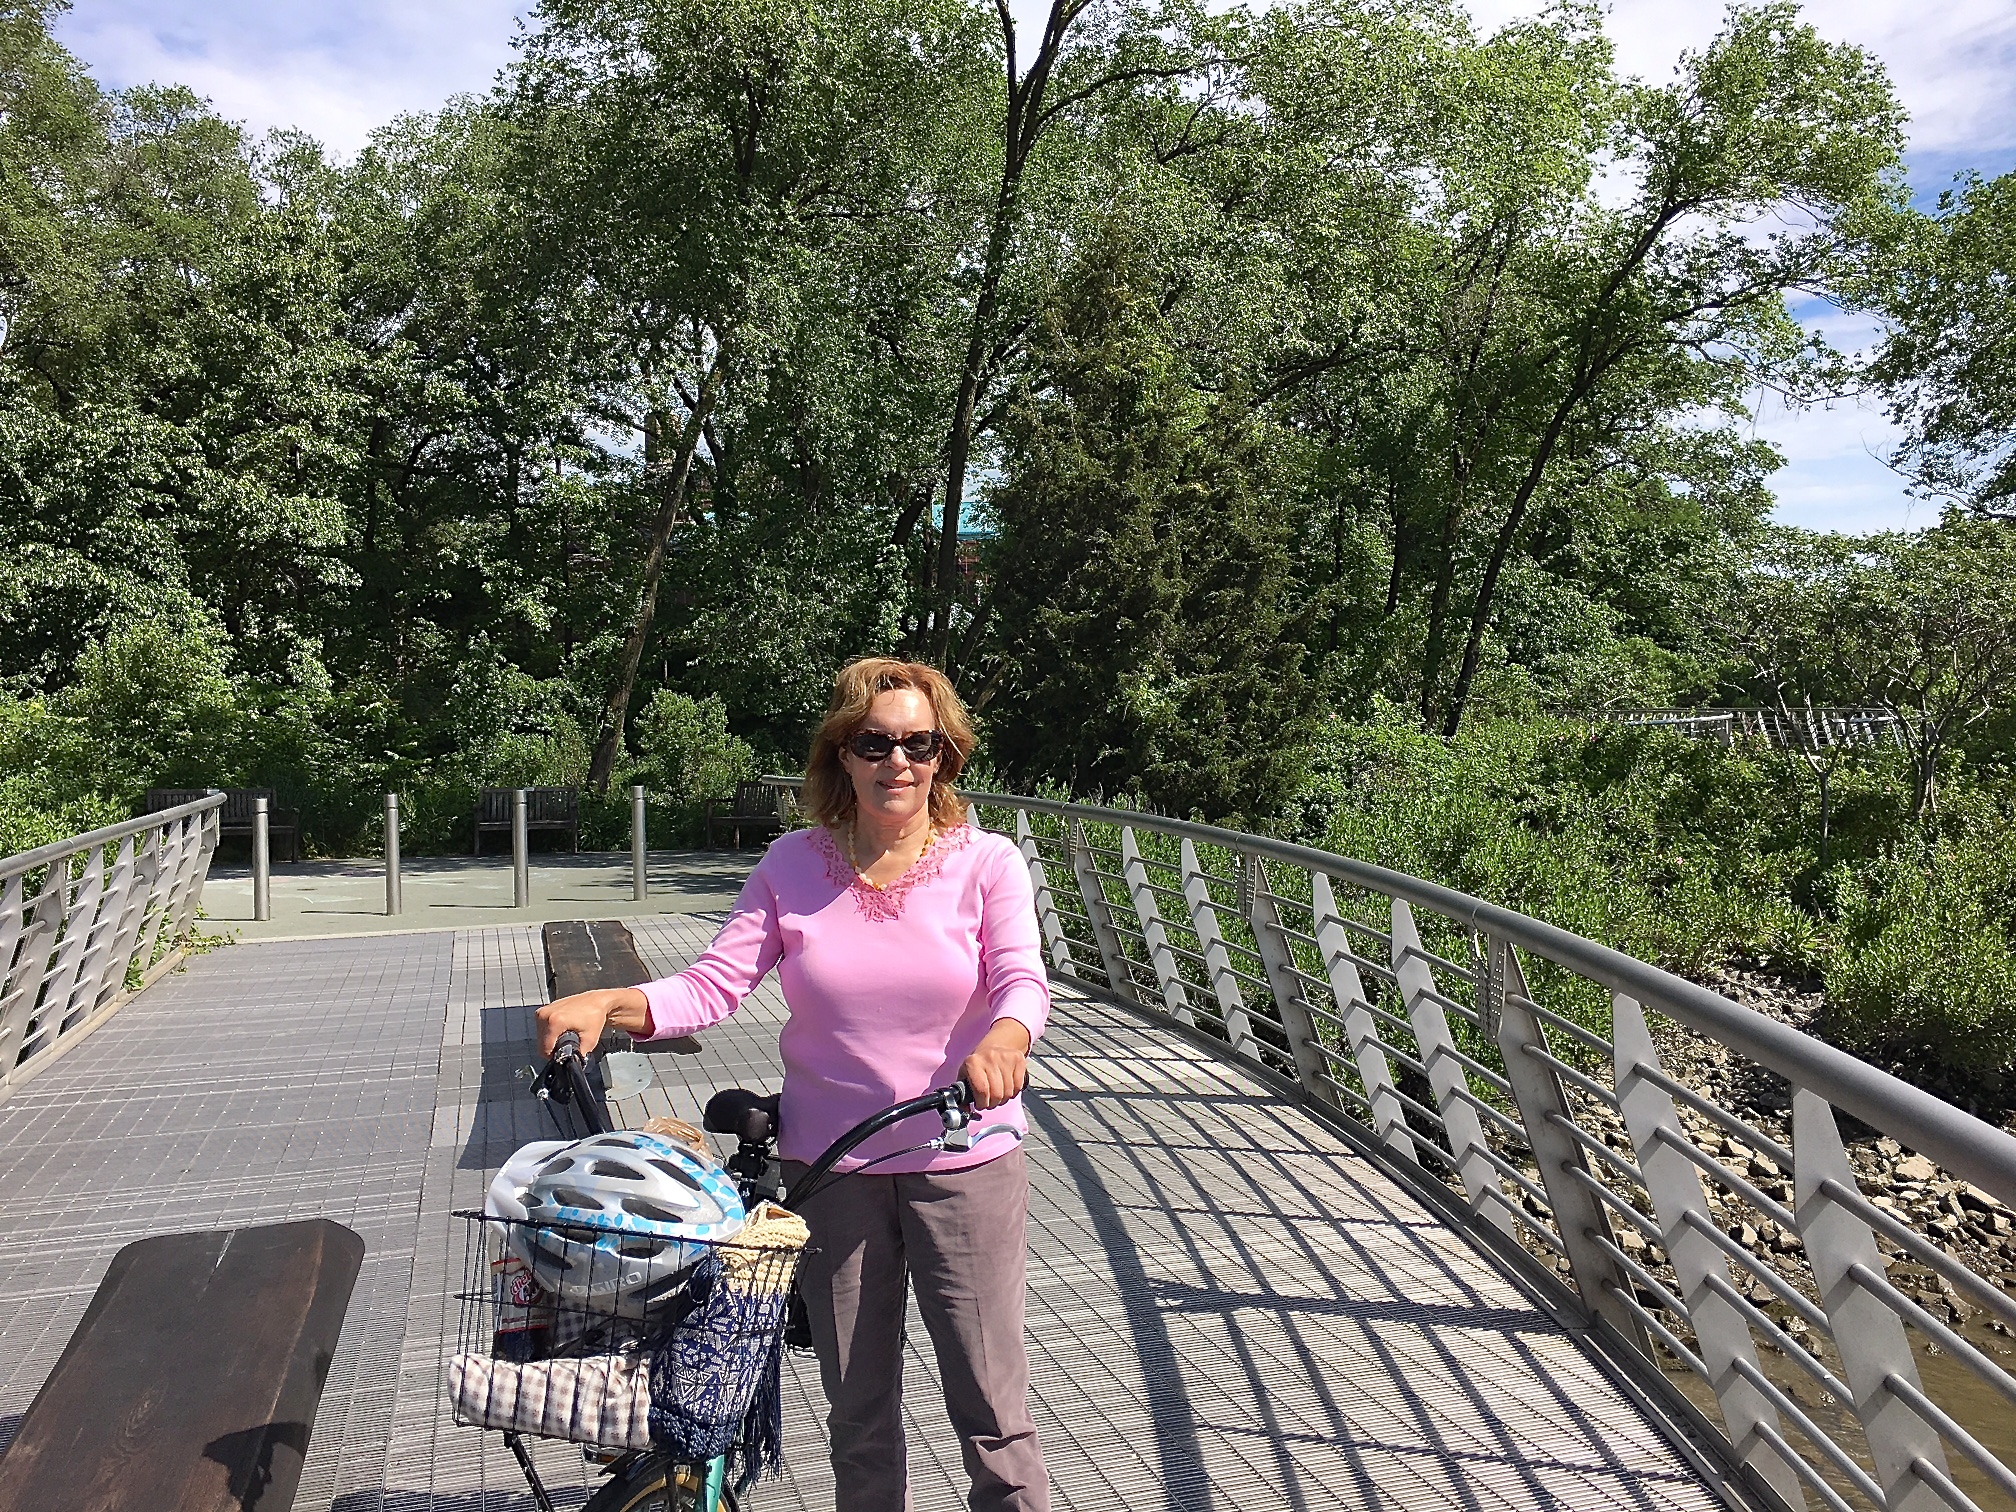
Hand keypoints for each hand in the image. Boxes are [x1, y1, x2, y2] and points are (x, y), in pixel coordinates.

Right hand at [536, 988, 650, 1057]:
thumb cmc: (594, 1016)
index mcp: (554, 1021)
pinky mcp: (543, 1010)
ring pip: (540, 1037)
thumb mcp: (590, 1040)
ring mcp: (543, 1011)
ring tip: (565, 1035)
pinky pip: (541, 1028)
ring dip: (550, 1041)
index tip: (564, 1054)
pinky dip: (549, 1032)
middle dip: (553, 1048)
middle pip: (541, 1044)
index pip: (545, 1049)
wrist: (596, 1001)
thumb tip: (572, 1064)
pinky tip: (561, 1029)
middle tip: (567, 1044)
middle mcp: (545, 1015)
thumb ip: (579, 1054)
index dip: (554, 1056)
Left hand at [960, 1019, 1031, 1110]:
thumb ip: (963, 1093)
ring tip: (998, 1095)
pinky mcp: (1019, 1059)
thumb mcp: (966, 1074)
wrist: (996, 1044)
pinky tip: (1007, 1088)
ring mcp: (1006, 1058)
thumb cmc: (979, 1064)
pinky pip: (1018, 1087)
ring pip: (1008, 1092)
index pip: (981, 1090)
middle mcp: (990, 1058)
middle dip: (993, 1103)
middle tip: (990, 1102)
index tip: (980, 1105)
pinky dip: (1013, 1092)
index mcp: (973, 1062)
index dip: (982, 1103)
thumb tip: (965, 1111)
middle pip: (996, 1093)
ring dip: (1003, 1099)